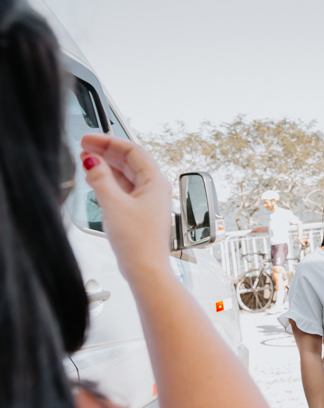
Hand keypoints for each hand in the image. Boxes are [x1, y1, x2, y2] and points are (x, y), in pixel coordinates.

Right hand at [80, 134, 171, 280]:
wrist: (145, 268)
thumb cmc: (137, 241)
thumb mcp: (113, 204)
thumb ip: (100, 179)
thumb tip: (91, 159)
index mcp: (155, 182)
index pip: (133, 150)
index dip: (109, 142)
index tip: (89, 139)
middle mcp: (155, 189)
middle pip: (130, 161)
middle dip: (106, 152)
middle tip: (84, 146)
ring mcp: (148, 200)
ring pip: (126, 174)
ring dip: (107, 166)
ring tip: (86, 160)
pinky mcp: (140, 211)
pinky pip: (125, 188)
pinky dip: (110, 181)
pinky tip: (96, 180)